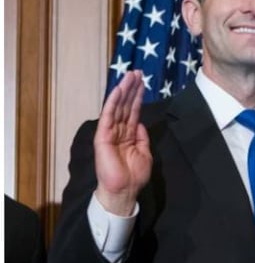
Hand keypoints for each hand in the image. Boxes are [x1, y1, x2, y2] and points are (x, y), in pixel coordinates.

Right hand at [94, 71, 151, 215]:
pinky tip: (118, 90)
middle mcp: (119, 131)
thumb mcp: (144, 152)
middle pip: (126, 105)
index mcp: (128, 134)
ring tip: (130, 75)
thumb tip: (140, 123)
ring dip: (124, 90)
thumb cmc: (134, 175)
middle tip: (137, 72)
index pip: (133, 111)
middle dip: (131, 88)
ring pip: (117, 107)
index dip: (137, 96)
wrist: (124, 190)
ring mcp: (110, 132)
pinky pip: (108, 116)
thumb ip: (142, 137)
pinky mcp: (102, 136)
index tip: (142, 82)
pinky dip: (113, 102)